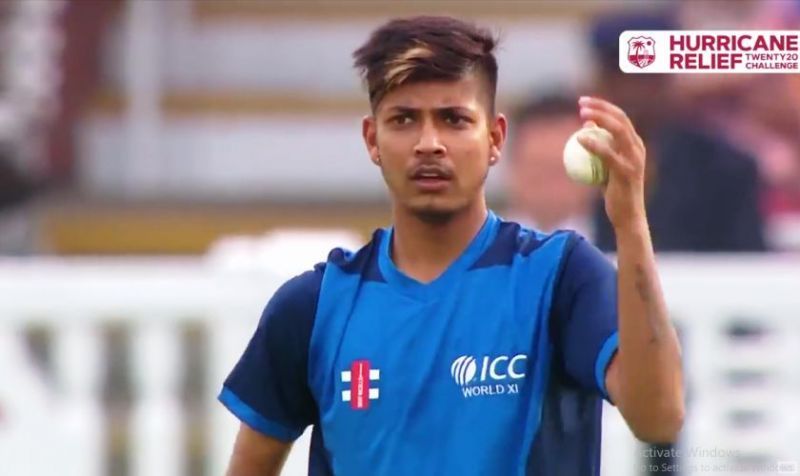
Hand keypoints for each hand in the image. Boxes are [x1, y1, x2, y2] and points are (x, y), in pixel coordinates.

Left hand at [577, 96, 647, 231]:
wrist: (627, 215)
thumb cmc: (615, 192)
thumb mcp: (604, 166)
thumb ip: (598, 147)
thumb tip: (585, 127)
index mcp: (634, 144)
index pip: (620, 117)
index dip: (603, 106)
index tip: (584, 102)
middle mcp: (638, 148)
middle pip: (620, 119)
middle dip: (601, 106)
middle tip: (580, 103)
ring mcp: (635, 159)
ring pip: (618, 131)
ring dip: (600, 118)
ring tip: (581, 113)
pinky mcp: (627, 171)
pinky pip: (608, 154)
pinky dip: (594, 144)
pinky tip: (580, 138)